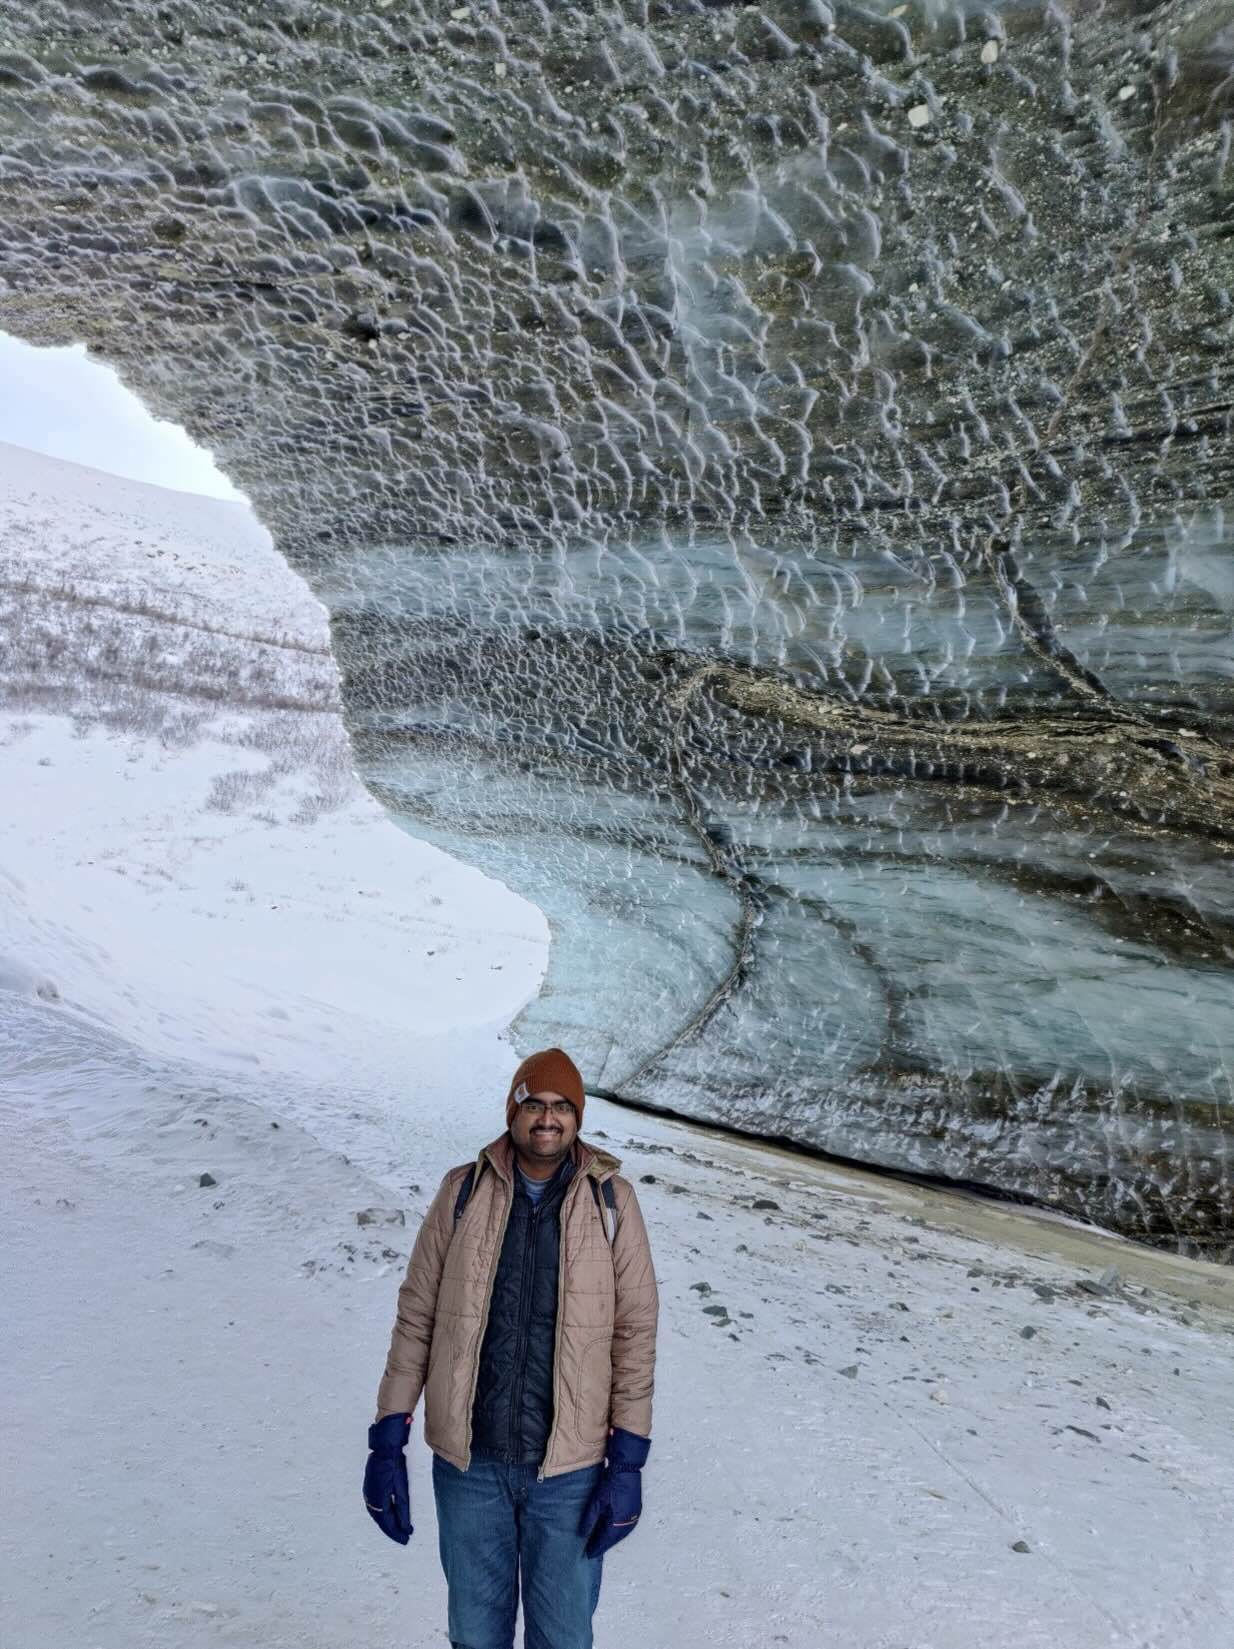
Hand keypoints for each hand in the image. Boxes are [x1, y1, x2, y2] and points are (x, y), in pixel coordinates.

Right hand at [363, 1413, 411, 1543]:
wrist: (383, 1448)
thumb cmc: (394, 1466)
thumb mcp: (401, 1488)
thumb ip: (403, 1509)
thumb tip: (405, 1528)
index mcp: (378, 1502)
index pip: (388, 1523)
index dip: (397, 1533)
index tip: (406, 1540)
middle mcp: (370, 1501)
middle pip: (382, 1521)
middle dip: (393, 1530)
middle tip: (403, 1538)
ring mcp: (368, 1494)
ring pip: (378, 1515)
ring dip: (387, 1523)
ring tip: (398, 1530)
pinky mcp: (369, 1489)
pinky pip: (375, 1507)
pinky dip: (383, 1514)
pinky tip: (389, 1516)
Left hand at [580, 1428, 649, 1557]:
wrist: (627, 1469)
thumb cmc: (612, 1484)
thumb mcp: (597, 1502)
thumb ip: (589, 1520)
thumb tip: (582, 1534)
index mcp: (618, 1524)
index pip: (605, 1541)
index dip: (596, 1548)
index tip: (588, 1555)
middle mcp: (628, 1524)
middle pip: (613, 1539)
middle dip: (603, 1544)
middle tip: (592, 1549)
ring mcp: (634, 1517)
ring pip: (620, 1534)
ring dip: (610, 1538)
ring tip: (600, 1541)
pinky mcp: (636, 1511)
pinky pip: (625, 1526)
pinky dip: (617, 1531)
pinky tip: (611, 1529)